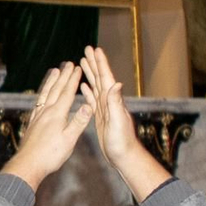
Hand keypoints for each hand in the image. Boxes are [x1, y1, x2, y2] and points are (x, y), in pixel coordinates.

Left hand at [0, 63, 92, 190]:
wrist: (28, 165)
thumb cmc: (50, 155)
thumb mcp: (69, 140)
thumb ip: (78, 122)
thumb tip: (88, 105)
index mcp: (56, 115)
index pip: (66, 93)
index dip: (72, 80)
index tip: (77, 68)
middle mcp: (46, 112)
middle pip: (55, 90)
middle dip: (63, 76)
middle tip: (68, 64)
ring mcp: (37, 117)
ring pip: (45, 94)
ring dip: (51, 81)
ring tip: (54, 71)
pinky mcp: (32, 123)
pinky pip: (38, 103)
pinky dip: (42, 95)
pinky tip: (43, 96)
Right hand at [79, 46, 169, 201]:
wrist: (123, 156)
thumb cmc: (122, 141)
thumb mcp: (118, 120)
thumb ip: (115, 102)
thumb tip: (116, 83)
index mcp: (112, 99)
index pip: (105, 77)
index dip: (100, 63)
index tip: (94, 49)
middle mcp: (109, 101)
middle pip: (99, 77)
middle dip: (93, 63)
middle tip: (86, 49)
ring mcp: (105, 108)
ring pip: (95, 86)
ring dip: (89, 74)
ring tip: (82, 62)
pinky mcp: (100, 116)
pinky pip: (92, 99)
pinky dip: (88, 91)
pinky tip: (83, 86)